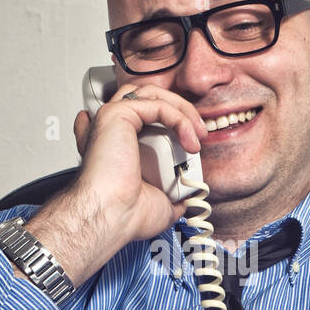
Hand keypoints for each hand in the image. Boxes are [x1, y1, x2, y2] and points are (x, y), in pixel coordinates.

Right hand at [20, 84, 209, 289]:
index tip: (188, 136)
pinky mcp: (118, 114)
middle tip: (199, 134)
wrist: (112, 216)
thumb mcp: (158, 203)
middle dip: (179, 110)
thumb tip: (184, 197)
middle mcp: (110, 130)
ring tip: (198, 133)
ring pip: (152, 94)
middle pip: (148, 99)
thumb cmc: (124, 213)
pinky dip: (180, 119)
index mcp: (113, 146)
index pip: (135, 115)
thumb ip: (170, 194)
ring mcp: (111, 120)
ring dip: (182, 110)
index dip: (164, 117)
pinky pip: (157, 105)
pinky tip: (190, 139)